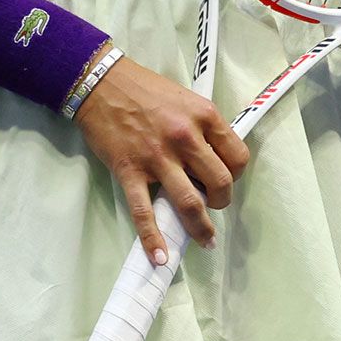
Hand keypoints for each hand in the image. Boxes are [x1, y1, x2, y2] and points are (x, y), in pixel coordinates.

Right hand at [73, 53, 250, 263]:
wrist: (102, 83)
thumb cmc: (146, 90)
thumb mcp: (187, 99)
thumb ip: (203, 127)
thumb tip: (213, 159)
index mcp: (204, 116)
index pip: (238, 156)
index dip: (237, 174)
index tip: (227, 180)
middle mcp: (185, 138)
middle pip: (220, 182)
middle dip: (222, 201)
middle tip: (214, 206)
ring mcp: (157, 157)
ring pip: (189, 203)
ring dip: (200, 228)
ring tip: (205, 241)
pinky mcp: (130, 171)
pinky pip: (144, 211)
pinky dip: (153, 238)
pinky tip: (160, 257)